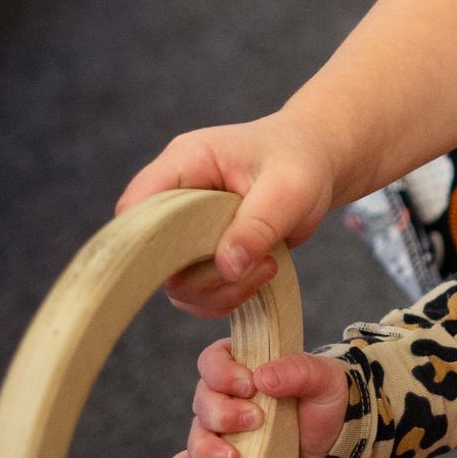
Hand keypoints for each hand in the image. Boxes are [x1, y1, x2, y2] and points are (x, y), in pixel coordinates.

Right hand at [119, 115, 341, 315]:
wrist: (318, 162)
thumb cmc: (300, 161)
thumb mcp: (289, 187)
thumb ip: (257, 223)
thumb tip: (226, 267)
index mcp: (185, 163)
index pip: (137, 206)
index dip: (146, 241)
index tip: (187, 264)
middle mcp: (177, 199)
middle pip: (154, 256)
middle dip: (202, 276)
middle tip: (253, 264)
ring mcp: (188, 230)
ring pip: (177, 282)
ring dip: (220, 290)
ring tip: (267, 266)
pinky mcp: (203, 254)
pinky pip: (198, 292)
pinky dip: (227, 296)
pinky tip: (262, 275)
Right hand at [166, 339, 351, 457]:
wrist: (332, 441)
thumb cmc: (322, 400)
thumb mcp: (323, 379)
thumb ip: (298, 370)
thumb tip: (263, 377)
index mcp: (242, 366)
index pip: (213, 360)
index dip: (222, 372)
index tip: (249, 386)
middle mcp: (223, 397)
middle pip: (203, 401)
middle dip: (223, 413)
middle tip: (255, 421)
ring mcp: (218, 433)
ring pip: (195, 437)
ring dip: (208, 449)